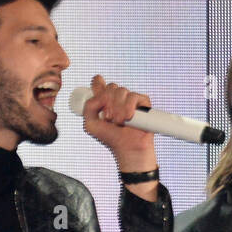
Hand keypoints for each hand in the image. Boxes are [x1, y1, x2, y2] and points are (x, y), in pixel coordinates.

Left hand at [81, 74, 158, 197]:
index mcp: (104, 100)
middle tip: (109, 119)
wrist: (128, 149)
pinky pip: (134, 96)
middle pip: (110, 86)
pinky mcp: (143, 103)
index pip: (98, 82)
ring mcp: (131, 99)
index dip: (97, 86)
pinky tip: (128, 118)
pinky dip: (128, 107)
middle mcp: (117, 97)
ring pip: (121, 91)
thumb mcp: (90, 125)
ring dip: (118, 108)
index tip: (99, 102)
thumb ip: (88, 107)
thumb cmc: (110, 138)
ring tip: (119, 122)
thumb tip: (102, 95)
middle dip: (108, 103)